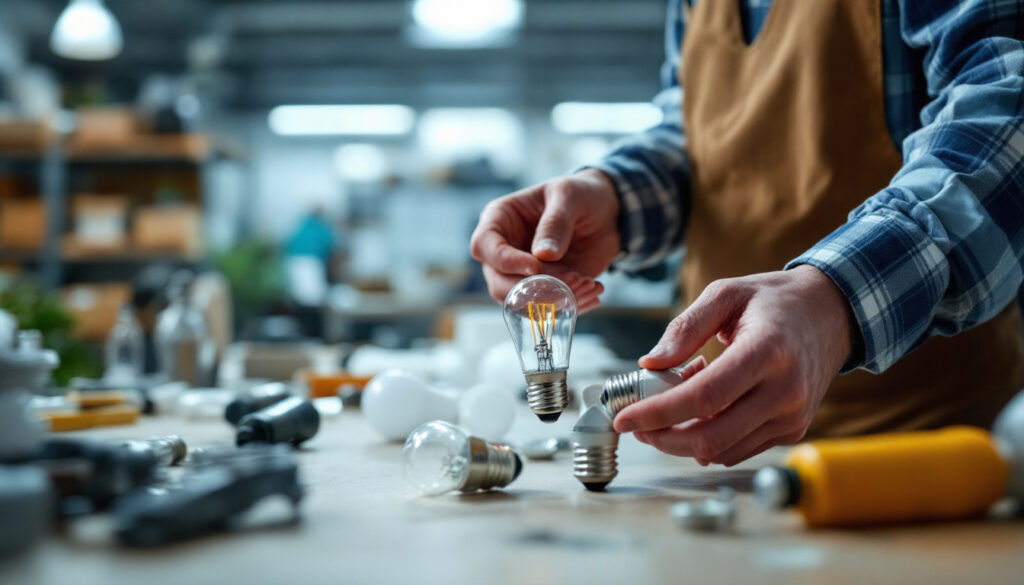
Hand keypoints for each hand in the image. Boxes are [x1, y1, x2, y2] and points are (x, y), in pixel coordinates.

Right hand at [469, 169, 620, 311]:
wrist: (605, 215)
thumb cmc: (580, 195)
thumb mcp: (570, 196)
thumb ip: (556, 222)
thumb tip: (543, 255)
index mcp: (500, 220)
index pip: (484, 246)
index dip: (505, 261)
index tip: (535, 267)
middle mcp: (504, 251)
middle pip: (498, 283)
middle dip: (532, 290)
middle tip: (569, 282)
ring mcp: (522, 274)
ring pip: (521, 302)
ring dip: (556, 300)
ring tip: (588, 282)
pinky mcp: (544, 290)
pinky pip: (547, 308)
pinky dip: (571, 305)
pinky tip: (593, 288)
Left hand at [614, 265, 854, 465]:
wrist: (831, 314)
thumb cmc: (773, 300)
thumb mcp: (726, 294)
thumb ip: (685, 327)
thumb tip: (650, 363)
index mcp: (767, 351)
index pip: (705, 397)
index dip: (659, 413)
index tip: (624, 419)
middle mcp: (786, 390)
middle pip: (711, 435)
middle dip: (662, 437)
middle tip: (637, 424)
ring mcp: (793, 416)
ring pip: (722, 449)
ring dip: (683, 438)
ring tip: (674, 402)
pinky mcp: (793, 429)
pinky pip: (738, 449)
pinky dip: (708, 438)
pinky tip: (702, 409)